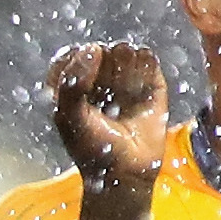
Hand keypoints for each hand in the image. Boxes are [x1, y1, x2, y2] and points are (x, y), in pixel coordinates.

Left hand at [46, 41, 169, 197]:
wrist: (127, 172)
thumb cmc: (93, 148)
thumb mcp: (71, 117)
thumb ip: (73, 81)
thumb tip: (94, 47)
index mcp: (72, 83)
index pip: (71, 53)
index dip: (77, 64)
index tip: (83, 86)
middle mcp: (98, 77)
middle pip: (101, 49)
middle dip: (104, 68)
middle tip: (107, 95)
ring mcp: (124, 79)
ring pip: (124, 50)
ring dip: (125, 68)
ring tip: (124, 93)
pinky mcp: (150, 83)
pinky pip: (147, 58)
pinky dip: (144, 68)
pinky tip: (139, 90)